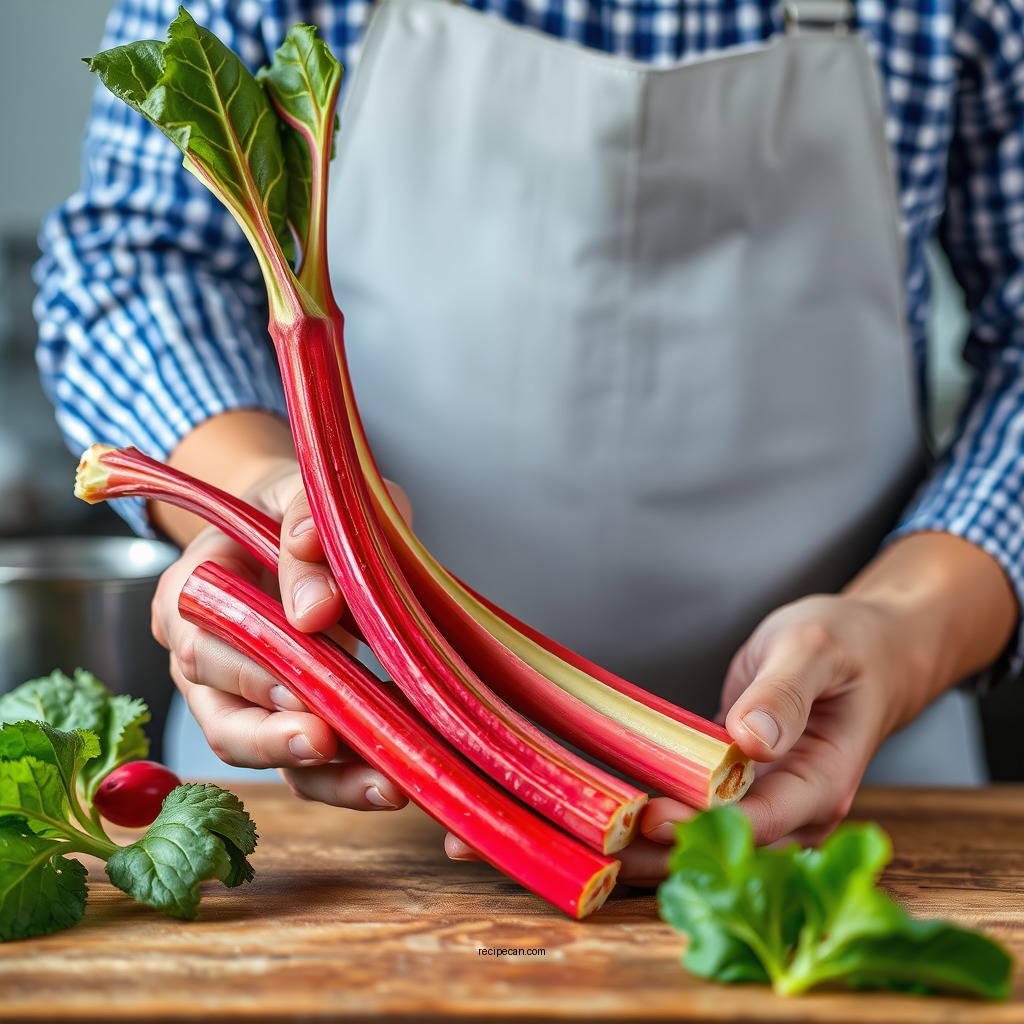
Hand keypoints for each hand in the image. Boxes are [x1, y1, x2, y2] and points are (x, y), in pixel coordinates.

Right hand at [152, 455, 411, 811]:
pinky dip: (342, 782)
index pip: (205, 636)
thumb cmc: (302, 506)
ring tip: (382, 782)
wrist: (300, 524)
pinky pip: (299, 770)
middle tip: (329, 739)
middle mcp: (201, 651)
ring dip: (318, 773)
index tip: (302, 676)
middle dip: (274, 732)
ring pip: (257, 752)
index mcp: (193, 587)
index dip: (250, 664)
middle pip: (218, 708)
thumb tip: (316, 599)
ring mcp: (236, 695)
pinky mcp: (280, 722)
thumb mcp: (308, 489)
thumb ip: (308, 521)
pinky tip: (389, 783)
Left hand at [617, 594, 907, 884]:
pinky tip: (617, 812)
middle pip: (730, 845)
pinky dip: (664, 811)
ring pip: (712, 836)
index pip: (761, 821)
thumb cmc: (847, 646)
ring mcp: (771, 801)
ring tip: (594, 839)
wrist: (868, 648)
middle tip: (600, 842)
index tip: (650, 819)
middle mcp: (798, 807)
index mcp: (823, 781)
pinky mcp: (744, 786)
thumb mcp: (813, 651)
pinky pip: (703, 807)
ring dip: (656, 842)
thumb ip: (785, 695)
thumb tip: (752, 741)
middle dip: (666, 850)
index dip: (705, 826)